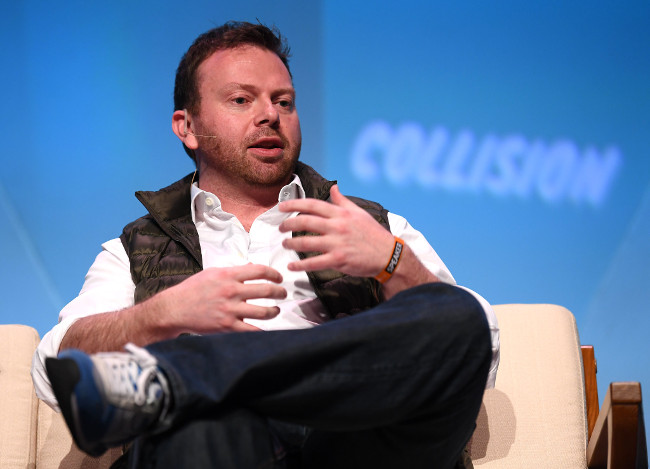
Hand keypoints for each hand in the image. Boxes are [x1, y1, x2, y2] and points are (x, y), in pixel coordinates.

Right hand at [159, 264, 286, 334]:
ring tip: (275, 310)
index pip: (260, 271)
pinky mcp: (227, 326)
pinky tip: (266, 328)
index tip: (279, 278)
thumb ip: (234, 272)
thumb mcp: (213, 273)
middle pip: (266, 291)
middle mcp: (231, 291)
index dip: (274, 274)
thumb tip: (253, 269)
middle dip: (280, 292)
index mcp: (228, 275)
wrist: (174, 309)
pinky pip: (252, 330)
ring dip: (275, 311)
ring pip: (263, 312)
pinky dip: (263, 330)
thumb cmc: (193, 290)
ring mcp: (230, 310)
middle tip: (283, 294)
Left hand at [278, 184, 394, 277]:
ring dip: (291, 243)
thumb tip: (333, 188)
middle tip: (280, 228)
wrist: (388, 254)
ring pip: (306, 242)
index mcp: (341, 214)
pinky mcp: (338, 260)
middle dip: (288, 224)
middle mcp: (337, 226)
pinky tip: (292, 265)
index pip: (312, 205)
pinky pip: (314, 262)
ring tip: (284, 244)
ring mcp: (337, 243)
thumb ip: (342, 201)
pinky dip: (300, 265)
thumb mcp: (359, 212)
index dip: (293, 204)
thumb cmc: (373, 233)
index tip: (281, 207)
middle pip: (305, 222)